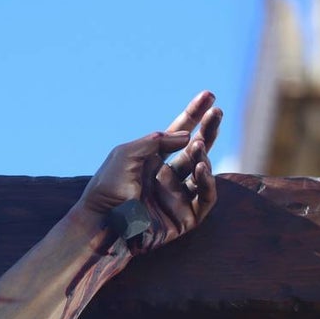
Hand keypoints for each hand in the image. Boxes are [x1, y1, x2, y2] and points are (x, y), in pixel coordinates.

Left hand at [78, 91, 222, 253]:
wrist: (102, 222)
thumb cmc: (108, 187)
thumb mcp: (127, 153)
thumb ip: (155, 141)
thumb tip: (188, 136)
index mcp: (153, 159)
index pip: (179, 133)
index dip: (194, 114)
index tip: (209, 96)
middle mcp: (168, 176)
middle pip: (196, 149)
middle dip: (208, 130)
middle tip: (217, 112)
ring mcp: (178, 197)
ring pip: (202, 171)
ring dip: (203, 156)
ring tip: (197, 146)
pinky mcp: (186, 218)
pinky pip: (205, 197)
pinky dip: (207, 181)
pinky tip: (201, 167)